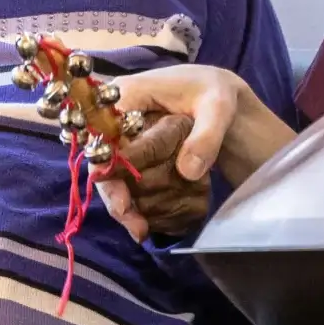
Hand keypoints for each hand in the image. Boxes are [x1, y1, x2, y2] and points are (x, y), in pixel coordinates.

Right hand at [93, 65, 296, 240]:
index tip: (124, 207)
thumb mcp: (218, 106)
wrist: (220, 98)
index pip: (103, 141)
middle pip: (105, 170)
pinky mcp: (136, 162)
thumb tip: (187, 172)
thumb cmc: (215, 94)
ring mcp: (125, 144)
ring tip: (165, 218)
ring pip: (120, 185)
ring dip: (141, 206)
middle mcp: (117, 122)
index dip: (109, 176)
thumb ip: (207, 135)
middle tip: (141, 230)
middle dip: (123, 202)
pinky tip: (170, 217)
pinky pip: (134, 190)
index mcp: (126, 97)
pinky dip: (151, 207)